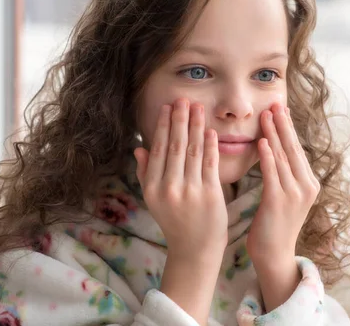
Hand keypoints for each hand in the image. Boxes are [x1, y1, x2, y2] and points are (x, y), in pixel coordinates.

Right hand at [134, 98, 227, 323]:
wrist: (195, 249)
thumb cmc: (175, 222)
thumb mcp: (153, 200)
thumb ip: (145, 173)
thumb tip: (139, 148)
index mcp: (152, 188)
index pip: (158, 150)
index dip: (163, 127)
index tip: (167, 108)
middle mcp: (169, 188)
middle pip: (175, 147)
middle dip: (179, 120)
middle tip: (183, 99)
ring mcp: (190, 191)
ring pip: (193, 151)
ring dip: (195, 126)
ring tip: (197, 107)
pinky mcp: (210, 194)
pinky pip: (210, 164)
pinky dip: (210, 145)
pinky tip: (210, 130)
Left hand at [247, 103, 319, 310]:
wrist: (274, 255)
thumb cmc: (274, 224)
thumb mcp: (284, 196)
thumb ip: (283, 174)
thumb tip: (274, 149)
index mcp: (309, 183)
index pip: (297, 149)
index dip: (287, 127)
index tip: (279, 108)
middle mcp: (307, 186)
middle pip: (292, 148)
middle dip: (282, 124)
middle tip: (274, 103)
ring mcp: (295, 194)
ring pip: (283, 157)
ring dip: (273, 133)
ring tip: (266, 114)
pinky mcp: (280, 202)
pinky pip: (273, 173)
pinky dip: (267, 156)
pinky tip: (262, 141)